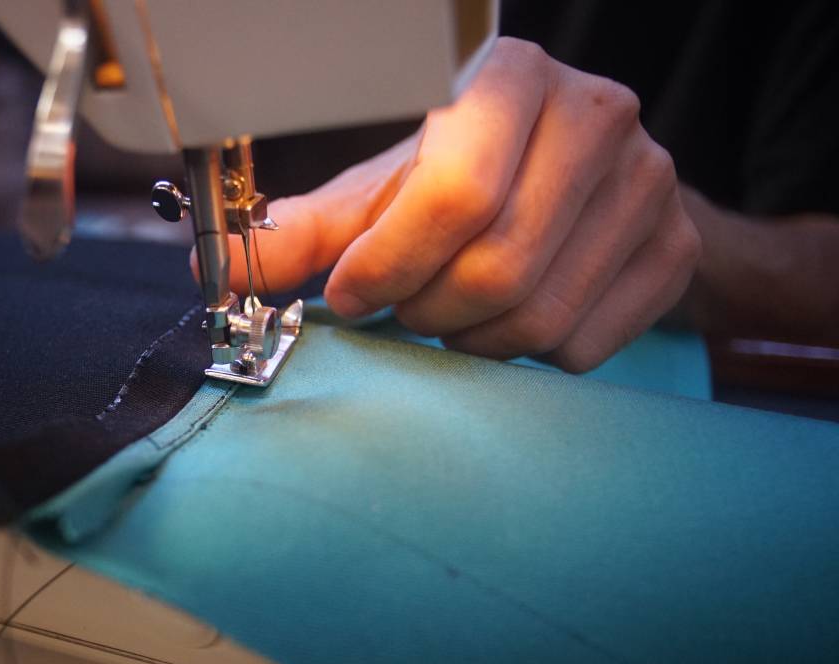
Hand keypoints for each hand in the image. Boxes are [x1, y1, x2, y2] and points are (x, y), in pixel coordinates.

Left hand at [199, 38, 701, 371]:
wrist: (571, 185)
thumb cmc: (461, 180)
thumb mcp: (380, 190)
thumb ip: (303, 229)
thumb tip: (216, 268)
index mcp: (512, 77)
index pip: (454, 195)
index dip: (389, 264)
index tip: (351, 293)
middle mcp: (597, 113)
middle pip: (499, 264)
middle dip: (427, 309)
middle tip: (405, 309)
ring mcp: (651, 181)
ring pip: (540, 313)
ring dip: (471, 340)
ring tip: (447, 316)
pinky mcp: (677, 246)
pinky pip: (586, 344)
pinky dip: (528, 355)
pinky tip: (505, 324)